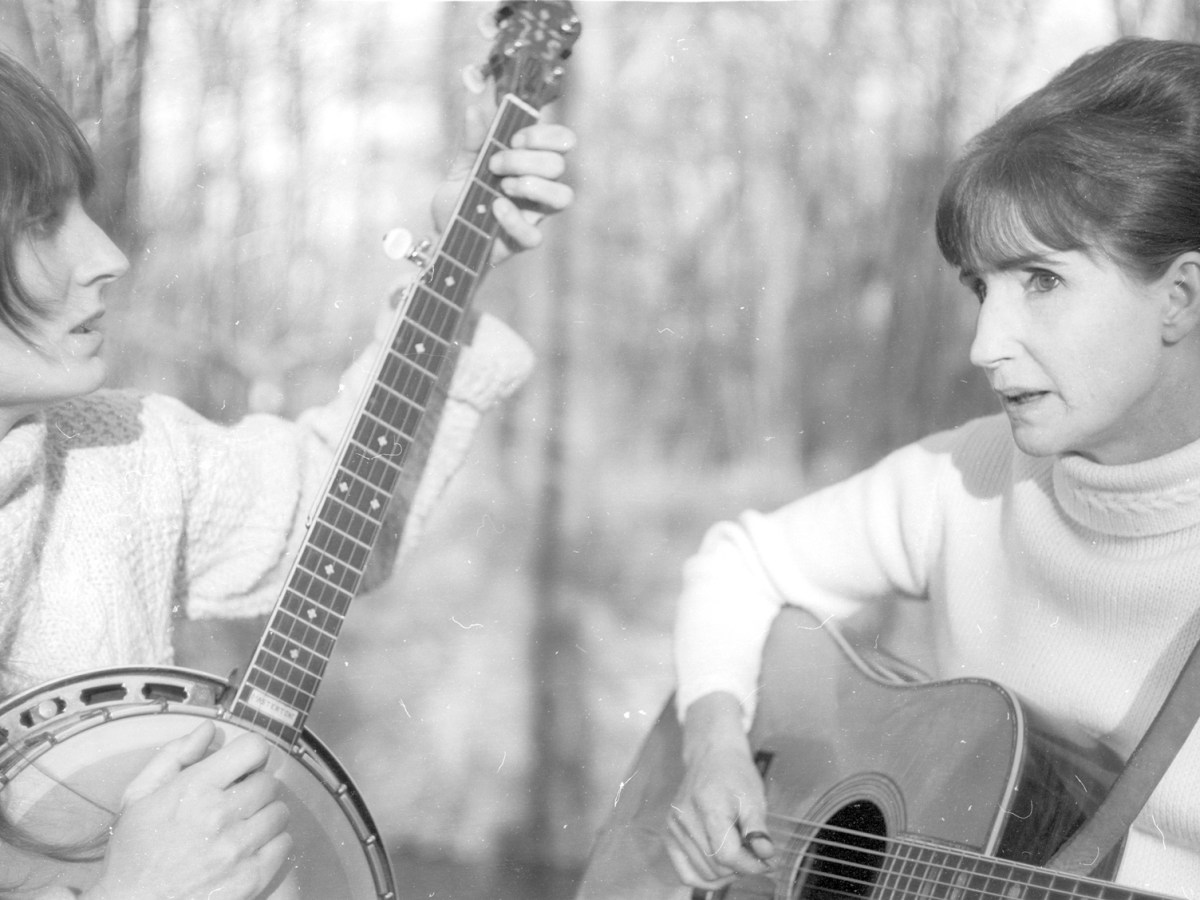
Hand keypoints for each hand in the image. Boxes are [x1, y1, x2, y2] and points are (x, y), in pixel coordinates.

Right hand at [84, 721, 291, 899]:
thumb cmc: (134, 851)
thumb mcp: (139, 796)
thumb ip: (175, 756)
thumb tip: (210, 729)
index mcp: (194, 789)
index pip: (254, 748)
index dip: (250, 755)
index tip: (241, 767)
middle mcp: (220, 815)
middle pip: (269, 782)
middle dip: (255, 787)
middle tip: (237, 802)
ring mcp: (238, 849)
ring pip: (280, 812)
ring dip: (265, 815)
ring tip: (244, 826)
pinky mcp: (252, 878)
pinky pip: (284, 844)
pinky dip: (272, 843)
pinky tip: (250, 848)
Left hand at [431, 77, 575, 266]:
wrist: (443, 231)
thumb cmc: (461, 196)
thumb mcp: (463, 163)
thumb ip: (473, 140)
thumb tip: (473, 110)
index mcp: (532, 162)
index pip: (561, 141)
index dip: (544, 135)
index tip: (513, 139)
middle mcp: (541, 186)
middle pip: (559, 165)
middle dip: (525, 159)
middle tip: (494, 165)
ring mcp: (535, 214)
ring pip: (563, 197)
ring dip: (534, 186)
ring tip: (503, 187)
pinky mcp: (522, 241)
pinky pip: (534, 235)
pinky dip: (514, 219)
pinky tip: (495, 209)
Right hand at [666, 693, 775, 889]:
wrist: (711, 755)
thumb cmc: (735, 773)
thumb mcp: (754, 797)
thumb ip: (759, 830)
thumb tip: (767, 857)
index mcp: (708, 807)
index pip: (727, 855)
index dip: (751, 865)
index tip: (768, 863)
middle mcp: (685, 819)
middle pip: (716, 867)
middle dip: (742, 868)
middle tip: (758, 858)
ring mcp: (673, 828)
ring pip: (703, 874)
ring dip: (726, 874)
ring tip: (740, 857)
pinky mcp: (668, 834)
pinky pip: (685, 873)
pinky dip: (705, 878)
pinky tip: (721, 869)